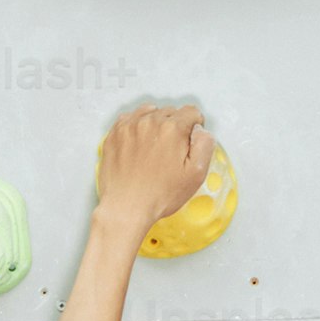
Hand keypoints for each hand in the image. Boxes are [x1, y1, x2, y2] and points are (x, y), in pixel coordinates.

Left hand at [91, 99, 215, 239]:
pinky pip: (130, 119)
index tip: (188, 141)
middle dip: (174, 127)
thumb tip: (200, 129)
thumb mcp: (196, 174)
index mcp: (172, 129)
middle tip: (169, 152)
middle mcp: (149, 122)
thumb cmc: (158, 195)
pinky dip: (136, 127)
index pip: (191, 112)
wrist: (126, 209)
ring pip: (150, 112)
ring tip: (154, 148)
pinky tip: (139, 145)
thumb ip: (205, 144)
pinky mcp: (114, 135)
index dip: (193, 127)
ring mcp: (129, 127)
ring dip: (155, 125)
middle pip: (170, 112)